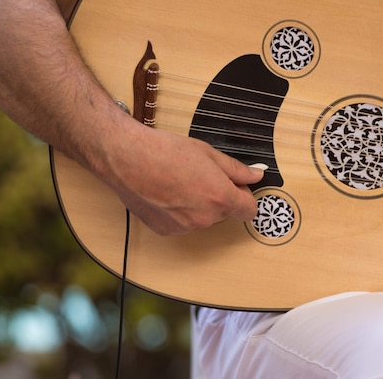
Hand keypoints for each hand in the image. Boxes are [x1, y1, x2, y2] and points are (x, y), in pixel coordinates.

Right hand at [101, 124, 264, 235]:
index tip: (237, 186)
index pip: (249, 210)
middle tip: (202, 175)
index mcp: (220, 197)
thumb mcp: (208, 154)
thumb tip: (256, 174)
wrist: (127, 158)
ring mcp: (184, 227)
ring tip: (180, 181)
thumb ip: (237, 169)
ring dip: (199, 205)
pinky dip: (180, 211)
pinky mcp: (166, 231)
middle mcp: (205, 218)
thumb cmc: (165, 151)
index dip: (245, 196)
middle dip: (220, 197)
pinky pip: (183, 223)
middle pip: (225, 213)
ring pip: (203, 218)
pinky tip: (167, 192)